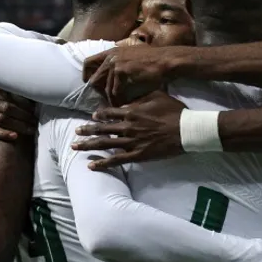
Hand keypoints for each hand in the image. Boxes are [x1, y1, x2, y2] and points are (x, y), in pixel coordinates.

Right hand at [0, 88, 37, 141]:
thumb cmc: (5, 101)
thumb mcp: (10, 93)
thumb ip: (20, 94)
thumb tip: (37, 96)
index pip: (11, 96)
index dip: (24, 102)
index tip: (34, 108)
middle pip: (8, 108)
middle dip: (24, 115)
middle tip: (35, 120)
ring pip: (3, 119)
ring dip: (19, 125)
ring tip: (31, 129)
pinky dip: (5, 134)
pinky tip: (15, 136)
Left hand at [71, 91, 185, 169]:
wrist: (186, 130)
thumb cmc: (174, 112)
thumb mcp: (157, 96)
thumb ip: (141, 96)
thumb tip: (131, 96)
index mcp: (131, 112)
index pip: (109, 113)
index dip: (99, 114)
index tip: (92, 116)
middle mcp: (127, 127)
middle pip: (102, 129)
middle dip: (87, 130)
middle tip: (76, 132)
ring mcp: (131, 142)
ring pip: (105, 144)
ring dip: (89, 145)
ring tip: (75, 146)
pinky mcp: (137, 155)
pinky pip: (116, 160)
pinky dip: (103, 163)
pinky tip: (91, 166)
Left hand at [83, 46, 181, 105]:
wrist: (167, 61)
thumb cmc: (155, 60)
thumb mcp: (133, 56)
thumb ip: (121, 63)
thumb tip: (114, 75)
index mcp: (111, 52)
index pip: (88, 62)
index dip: (87, 76)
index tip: (94, 86)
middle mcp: (110, 57)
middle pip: (94, 79)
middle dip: (100, 93)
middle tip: (107, 100)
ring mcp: (115, 64)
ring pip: (106, 89)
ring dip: (111, 99)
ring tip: (117, 106)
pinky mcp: (121, 72)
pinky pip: (115, 92)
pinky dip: (119, 100)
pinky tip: (124, 105)